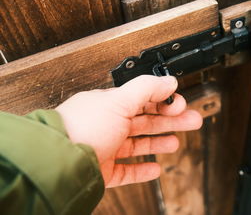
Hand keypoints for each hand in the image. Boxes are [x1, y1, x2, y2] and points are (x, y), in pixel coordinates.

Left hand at [56, 75, 201, 187]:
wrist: (58, 163)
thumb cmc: (81, 128)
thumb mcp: (118, 101)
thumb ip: (146, 88)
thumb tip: (169, 80)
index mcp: (109, 104)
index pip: (142, 99)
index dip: (164, 101)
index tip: (180, 104)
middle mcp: (107, 125)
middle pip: (146, 121)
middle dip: (171, 120)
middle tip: (192, 120)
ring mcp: (105, 148)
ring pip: (138, 144)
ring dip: (159, 142)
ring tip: (175, 142)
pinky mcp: (103, 171)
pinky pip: (128, 170)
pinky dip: (143, 169)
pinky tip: (155, 168)